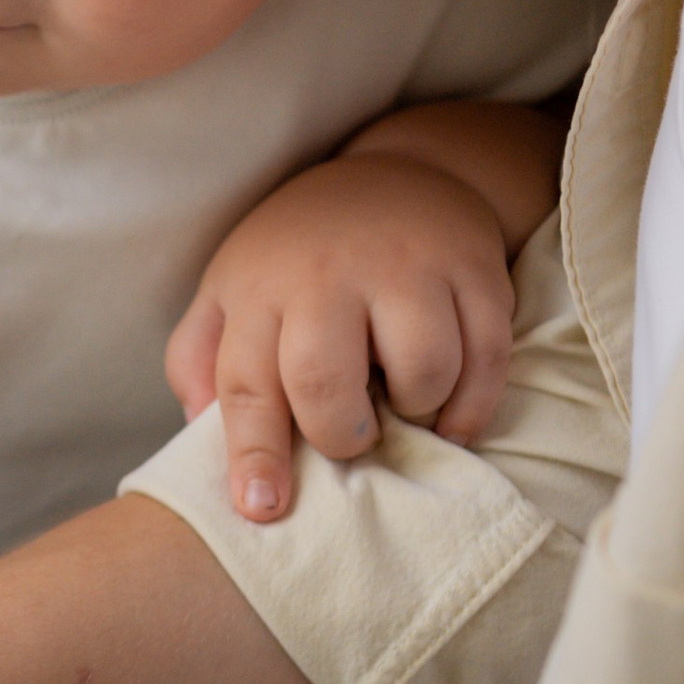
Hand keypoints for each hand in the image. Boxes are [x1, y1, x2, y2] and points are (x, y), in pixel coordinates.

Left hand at [166, 151, 520, 523]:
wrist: (393, 175)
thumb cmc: (298, 256)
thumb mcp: (228, 290)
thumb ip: (200, 358)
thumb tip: (196, 431)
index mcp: (261, 288)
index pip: (247, 383)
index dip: (254, 454)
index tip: (262, 508)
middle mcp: (330, 273)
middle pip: (327, 382)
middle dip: (339, 435)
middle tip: (348, 440)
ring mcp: (408, 267)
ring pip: (422, 371)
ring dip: (415, 411)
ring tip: (400, 402)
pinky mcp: (475, 269)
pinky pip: (487, 358)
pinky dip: (472, 406)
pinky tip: (451, 416)